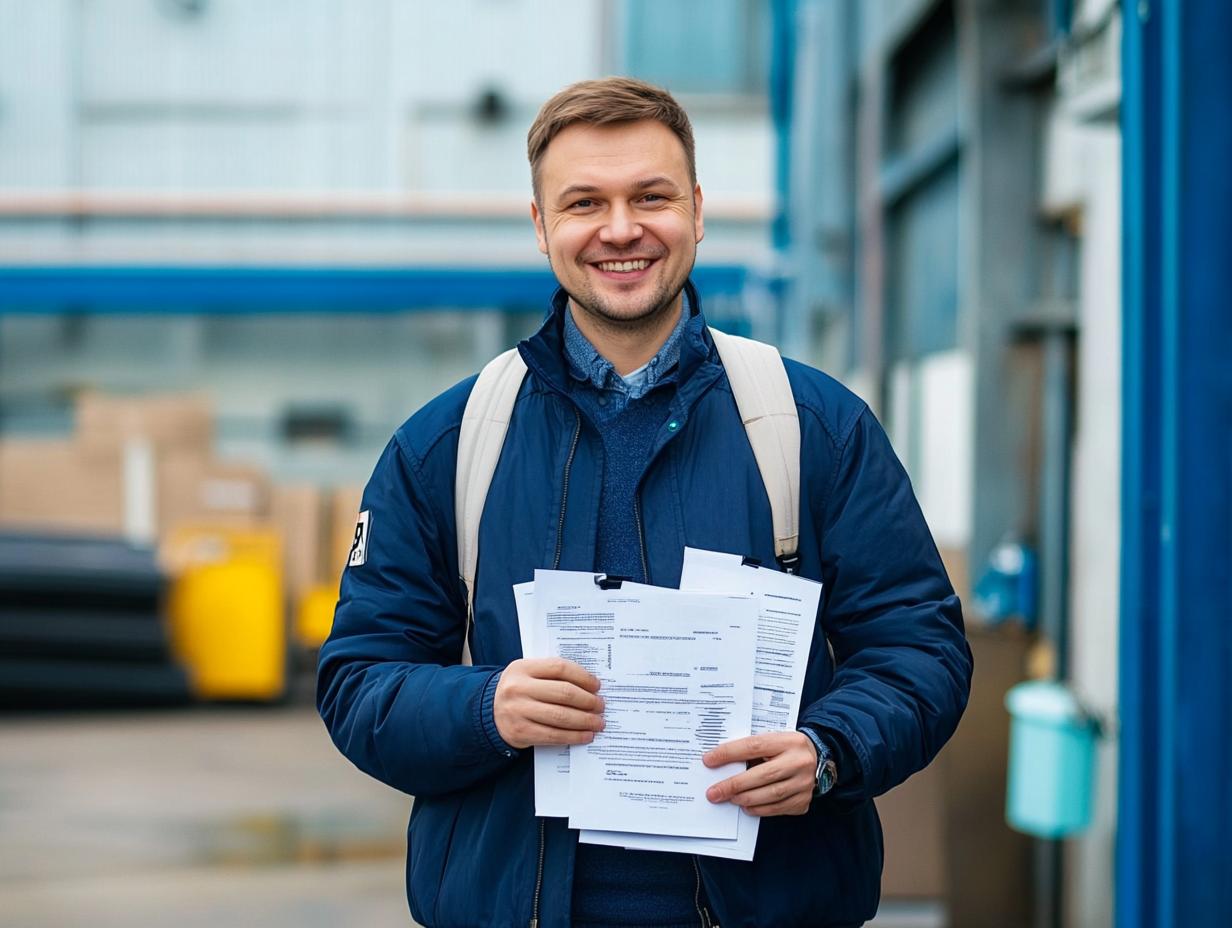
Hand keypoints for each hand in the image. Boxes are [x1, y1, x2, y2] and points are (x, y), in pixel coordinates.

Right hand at [493, 657, 604, 748]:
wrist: (487, 712)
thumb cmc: (518, 690)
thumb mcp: (528, 674)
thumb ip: (552, 674)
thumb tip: (590, 685)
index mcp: (523, 668)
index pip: (560, 668)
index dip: (583, 677)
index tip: (597, 686)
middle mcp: (519, 688)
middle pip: (564, 693)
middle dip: (588, 701)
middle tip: (601, 706)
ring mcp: (518, 711)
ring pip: (561, 716)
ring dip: (585, 721)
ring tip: (598, 722)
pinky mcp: (521, 732)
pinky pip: (553, 735)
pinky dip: (573, 736)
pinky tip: (585, 735)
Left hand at [702, 732, 817, 816]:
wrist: (818, 758)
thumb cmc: (786, 748)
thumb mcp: (774, 740)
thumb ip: (752, 749)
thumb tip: (720, 763)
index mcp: (788, 741)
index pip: (754, 746)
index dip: (729, 753)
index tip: (709, 760)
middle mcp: (800, 762)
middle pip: (762, 775)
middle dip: (734, 785)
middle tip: (714, 792)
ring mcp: (804, 783)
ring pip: (771, 794)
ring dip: (745, 798)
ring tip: (729, 798)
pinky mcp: (804, 800)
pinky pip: (778, 808)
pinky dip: (759, 809)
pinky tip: (746, 806)